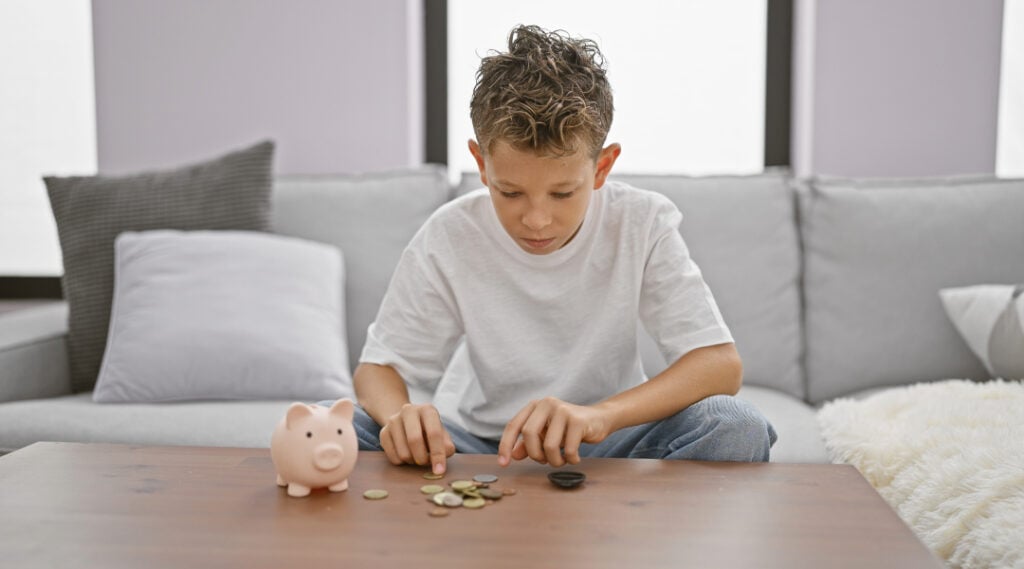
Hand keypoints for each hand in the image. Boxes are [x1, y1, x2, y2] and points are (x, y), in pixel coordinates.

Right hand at [379, 403, 455, 473]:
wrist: (407, 421)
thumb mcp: (442, 434)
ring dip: (413, 461)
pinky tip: (407, 454)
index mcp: (427, 410)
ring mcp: (393, 421)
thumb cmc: (429, 430)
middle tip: (426, 463)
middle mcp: (409, 411)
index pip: (433, 433)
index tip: (439, 471)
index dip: (438, 454)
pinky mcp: (383, 432)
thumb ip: (446, 447)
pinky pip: (393, 458)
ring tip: (417, 456)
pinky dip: (403, 463)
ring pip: (403, 452)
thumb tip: (440, 462)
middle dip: (422, 458)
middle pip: (414, 440)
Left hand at [497, 397, 612, 467]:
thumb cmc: (568, 429)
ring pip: (549, 445)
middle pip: (528, 434)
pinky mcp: (578, 420)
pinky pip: (568, 449)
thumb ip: (529, 444)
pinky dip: (570, 459)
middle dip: (535, 454)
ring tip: (562, 460)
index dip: (506, 445)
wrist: (599, 419)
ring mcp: (563, 410)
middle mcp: (547, 404)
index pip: (514, 425)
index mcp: (535, 406)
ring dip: (555, 461)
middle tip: (544, 461)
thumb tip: (513, 455)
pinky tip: (575, 457)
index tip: (503, 464)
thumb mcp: (546, 435)